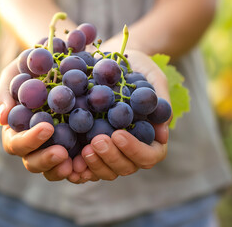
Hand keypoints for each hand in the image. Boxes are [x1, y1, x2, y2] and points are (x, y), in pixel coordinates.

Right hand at [0, 58, 77, 181]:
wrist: (59, 65)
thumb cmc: (32, 68)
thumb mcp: (16, 73)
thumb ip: (5, 92)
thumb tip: (3, 117)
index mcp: (15, 130)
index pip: (17, 143)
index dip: (30, 140)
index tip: (48, 127)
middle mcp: (32, 144)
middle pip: (32, 162)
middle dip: (46, 160)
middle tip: (62, 153)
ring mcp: (52, 148)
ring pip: (52, 169)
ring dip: (61, 169)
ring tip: (75, 165)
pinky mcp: (73, 149)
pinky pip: (74, 165)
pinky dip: (80, 168)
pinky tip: (89, 166)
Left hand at [75, 50, 170, 180]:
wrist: (111, 60)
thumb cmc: (138, 67)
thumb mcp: (153, 76)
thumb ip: (160, 101)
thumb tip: (163, 131)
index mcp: (151, 137)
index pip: (150, 155)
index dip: (135, 150)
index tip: (119, 134)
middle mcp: (131, 149)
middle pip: (126, 167)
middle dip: (111, 157)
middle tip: (96, 141)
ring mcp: (111, 151)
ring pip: (106, 171)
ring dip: (95, 164)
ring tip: (84, 149)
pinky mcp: (90, 147)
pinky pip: (86, 166)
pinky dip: (79, 167)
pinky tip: (68, 159)